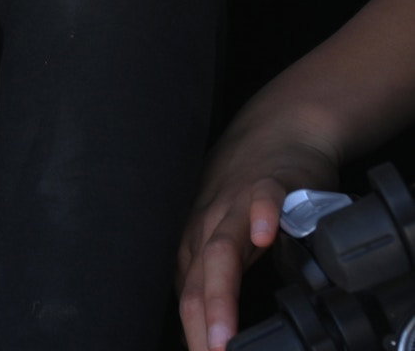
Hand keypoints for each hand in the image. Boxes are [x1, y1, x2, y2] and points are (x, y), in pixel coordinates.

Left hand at [178, 115, 341, 350]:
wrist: (277, 134)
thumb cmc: (248, 192)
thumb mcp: (225, 237)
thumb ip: (215, 276)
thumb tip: (205, 324)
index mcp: (197, 244)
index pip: (187, 296)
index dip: (190, 333)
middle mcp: (210, 226)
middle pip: (198, 280)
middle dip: (199, 326)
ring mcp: (238, 204)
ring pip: (223, 248)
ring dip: (221, 292)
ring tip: (223, 333)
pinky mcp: (271, 183)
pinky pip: (265, 199)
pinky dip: (263, 217)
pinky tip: (266, 237)